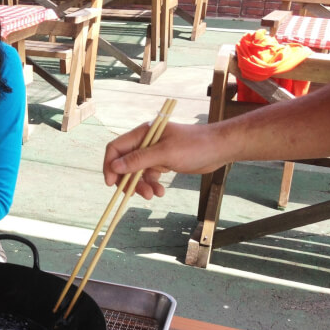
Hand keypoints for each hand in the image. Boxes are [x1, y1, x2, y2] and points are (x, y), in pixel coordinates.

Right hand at [103, 122, 226, 199]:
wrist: (219, 148)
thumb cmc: (195, 146)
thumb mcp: (165, 153)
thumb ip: (138, 160)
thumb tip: (114, 167)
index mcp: (142, 133)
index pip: (116, 148)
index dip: (110, 165)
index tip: (112, 183)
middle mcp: (144, 142)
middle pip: (124, 163)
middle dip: (128, 180)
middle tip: (136, 194)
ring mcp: (153, 153)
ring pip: (136, 173)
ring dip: (141, 186)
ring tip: (153, 195)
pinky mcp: (162, 162)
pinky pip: (149, 176)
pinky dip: (152, 185)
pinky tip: (160, 192)